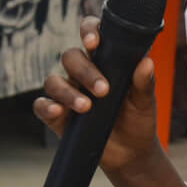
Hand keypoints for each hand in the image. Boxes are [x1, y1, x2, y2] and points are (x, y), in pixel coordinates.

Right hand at [34, 15, 161, 174]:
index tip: (94, 42)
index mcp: (103, 61)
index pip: (91, 35)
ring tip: (86, 107)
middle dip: (85, 71)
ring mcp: (67, 93)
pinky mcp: (57, 116)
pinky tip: (57, 112)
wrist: (131, 154)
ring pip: (53, 80)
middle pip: (71, 57)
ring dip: (68, 92)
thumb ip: (144, 82)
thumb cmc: (138, 120)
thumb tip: (146, 62)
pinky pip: (41, 106)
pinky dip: (47, 107)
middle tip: (103, 90)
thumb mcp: (145, 102)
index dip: (88, 31)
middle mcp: (81, 73)